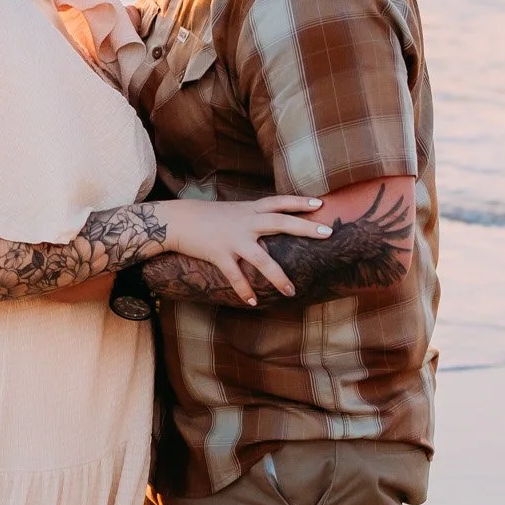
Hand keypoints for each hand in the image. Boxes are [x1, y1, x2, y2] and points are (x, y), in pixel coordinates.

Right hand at [159, 196, 328, 300]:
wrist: (177, 220)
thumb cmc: (206, 217)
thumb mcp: (234, 210)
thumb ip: (253, 216)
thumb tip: (272, 222)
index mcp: (250, 209)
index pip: (280, 202)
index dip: (300, 202)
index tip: (321, 203)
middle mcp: (245, 222)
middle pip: (280, 223)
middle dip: (305, 228)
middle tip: (328, 233)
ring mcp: (233, 239)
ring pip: (261, 258)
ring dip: (277, 276)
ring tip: (291, 292)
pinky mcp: (219, 254)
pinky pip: (235, 276)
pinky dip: (244, 290)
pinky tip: (253, 302)